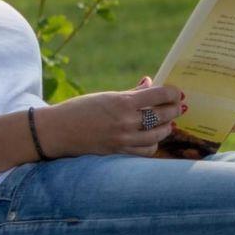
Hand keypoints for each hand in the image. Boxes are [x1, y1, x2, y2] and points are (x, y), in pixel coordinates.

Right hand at [39, 82, 185, 157]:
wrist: (57, 131)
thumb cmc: (80, 109)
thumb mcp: (107, 96)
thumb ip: (131, 92)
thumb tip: (149, 82)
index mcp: (123, 102)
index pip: (159, 95)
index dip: (173, 93)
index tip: (176, 92)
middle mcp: (126, 121)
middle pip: (163, 115)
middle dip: (174, 109)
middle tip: (178, 106)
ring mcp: (124, 139)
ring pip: (159, 134)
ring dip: (167, 127)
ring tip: (168, 122)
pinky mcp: (119, 152)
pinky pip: (146, 150)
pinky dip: (154, 143)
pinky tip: (152, 137)